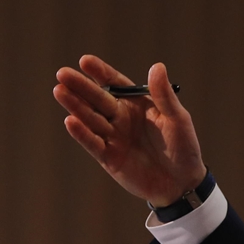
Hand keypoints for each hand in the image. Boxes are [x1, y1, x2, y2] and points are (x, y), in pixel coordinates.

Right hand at [53, 55, 206, 206]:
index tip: (85, 61)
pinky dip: (82, 134)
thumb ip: (164, 95)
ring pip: (91, 119)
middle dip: (80, 86)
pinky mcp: (109, 158)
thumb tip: (157, 66)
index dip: (100, 73)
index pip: (115, 84)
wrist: (183, 183)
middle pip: (98, 99)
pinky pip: (93, 144)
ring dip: (76, 106)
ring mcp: (114, 137)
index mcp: (137, 105)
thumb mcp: (177, 119)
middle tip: (62, 74)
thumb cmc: (183, 147)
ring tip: (59, 91)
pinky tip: (70, 121)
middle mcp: (122, 118)